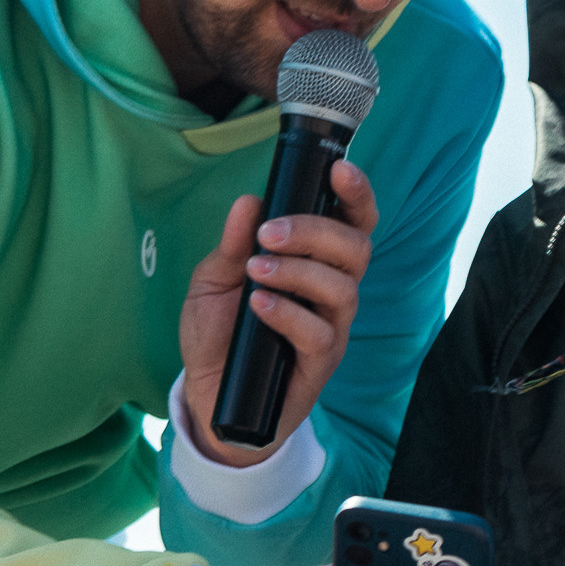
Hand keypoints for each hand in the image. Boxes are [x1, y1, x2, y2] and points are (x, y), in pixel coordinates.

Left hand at [178, 158, 378, 467]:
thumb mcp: (211, 282)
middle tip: (267, 234)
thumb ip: (230, 245)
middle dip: (315, 231)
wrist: (208, 396)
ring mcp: (331, 328)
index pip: (353, 223)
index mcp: (315, 263)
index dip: (356, 194)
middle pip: (356, 248)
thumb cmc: (218, 335)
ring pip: (343, 289)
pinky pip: (320, 334)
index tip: (338, 170)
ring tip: (256, 271)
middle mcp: (333, 291)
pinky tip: (259, 306)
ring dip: (299, 271)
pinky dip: (288, 313)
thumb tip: (248, 203)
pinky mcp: (319, 364)